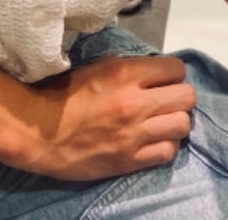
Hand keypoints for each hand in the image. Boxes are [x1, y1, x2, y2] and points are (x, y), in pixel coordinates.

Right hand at [15, 54, 194, 181]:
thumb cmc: (63, 95)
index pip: (175, 68)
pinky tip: (152, 140)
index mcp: (124, 73)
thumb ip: (128, 69)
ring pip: (183, 125)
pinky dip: (165, 145)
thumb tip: (153, 71)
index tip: (164, 78)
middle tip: (166, 99)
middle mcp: (135, 102)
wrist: (41, 132)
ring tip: (161, 120)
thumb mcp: (97, 68)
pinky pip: (168, 152)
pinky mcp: (131, 159)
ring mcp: (135, 133)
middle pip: (187, 97)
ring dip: (174, 121)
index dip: (172, 73)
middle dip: (179, 95)